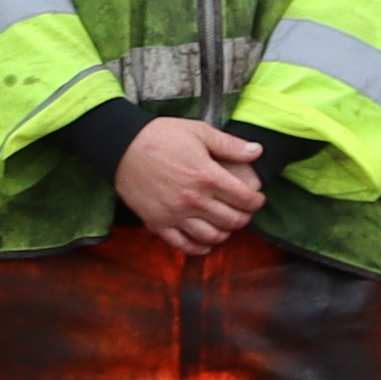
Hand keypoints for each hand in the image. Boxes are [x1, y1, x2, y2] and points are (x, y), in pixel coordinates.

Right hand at [110, 116, 273, 256]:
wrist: (122, 146)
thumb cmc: (161, 136)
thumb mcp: (199, 131)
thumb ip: (230, 144)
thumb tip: (257, 151)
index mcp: (207, 176)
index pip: (245, 199)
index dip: (256, 201)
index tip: (256, 199)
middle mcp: (194, 200)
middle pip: (232, 220)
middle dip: (244, 217)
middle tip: (244, 211)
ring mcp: (175, 215)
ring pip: (211, 236)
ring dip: (225, 233)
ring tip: (226, 225)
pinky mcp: (158, 223)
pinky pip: (183, 245)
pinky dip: (198, 248)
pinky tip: (206, 243)